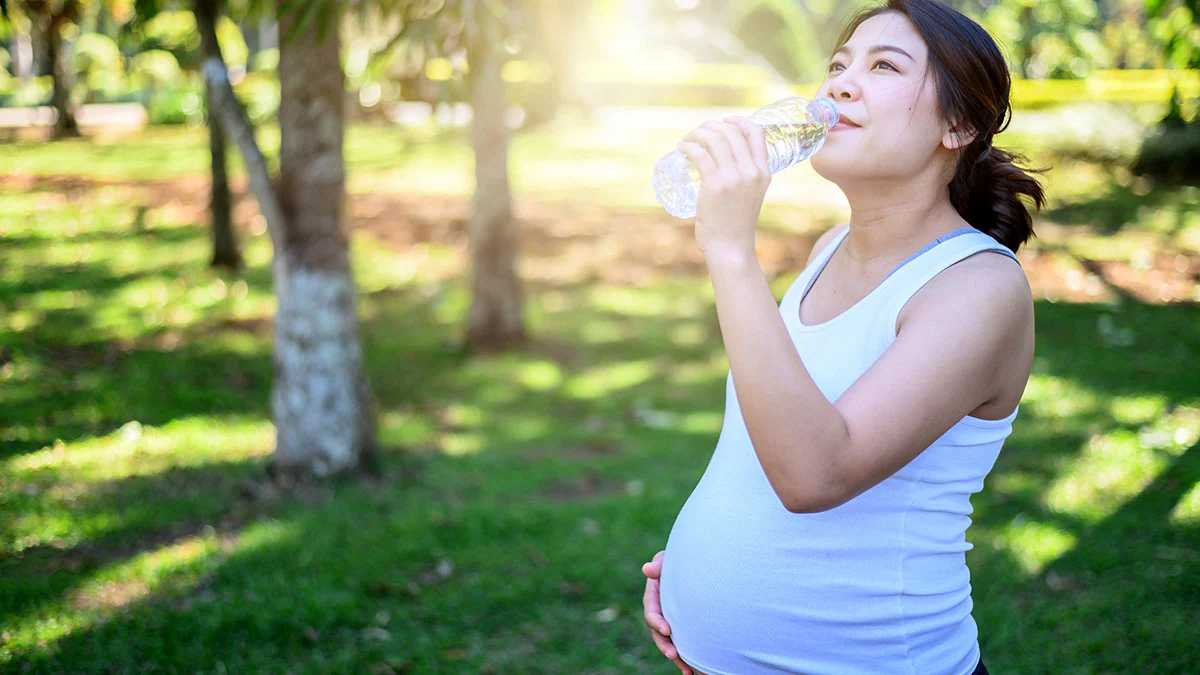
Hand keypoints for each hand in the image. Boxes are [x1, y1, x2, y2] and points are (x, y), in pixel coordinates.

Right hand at [643, 550, 692, 674]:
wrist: (695, 567)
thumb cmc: (680, 560)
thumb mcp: (667, 558)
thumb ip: (659, 564)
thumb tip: (648, 569)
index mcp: (654, 596)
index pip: (652, 611)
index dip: (657, 622)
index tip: (667, 629)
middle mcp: (660, 612)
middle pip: (658, 633)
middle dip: (665, 645)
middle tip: (673, 654)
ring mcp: (671, 620)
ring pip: (670, 643)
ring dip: (676, 657)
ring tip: (686, 669)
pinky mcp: (682, 627)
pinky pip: (682, 644)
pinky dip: (687, 658)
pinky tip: (693, 671)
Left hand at [677, 116, 770, 261]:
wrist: (731, 247)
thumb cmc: (735, 223)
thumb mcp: (750, 195)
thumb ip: (744, 177)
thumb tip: (724, 160)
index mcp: (764, 172)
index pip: (756, 133)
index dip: (739, 121)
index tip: (723, 120)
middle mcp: (751, 171)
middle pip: (731, 132)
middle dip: (711, 127)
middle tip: (697, 134)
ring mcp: (734, 177)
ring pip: (715, 139)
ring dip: (697, 134)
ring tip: (686, 141)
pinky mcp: (715, 185)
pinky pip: (700, 154)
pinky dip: (688, 146)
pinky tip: (681, 148)